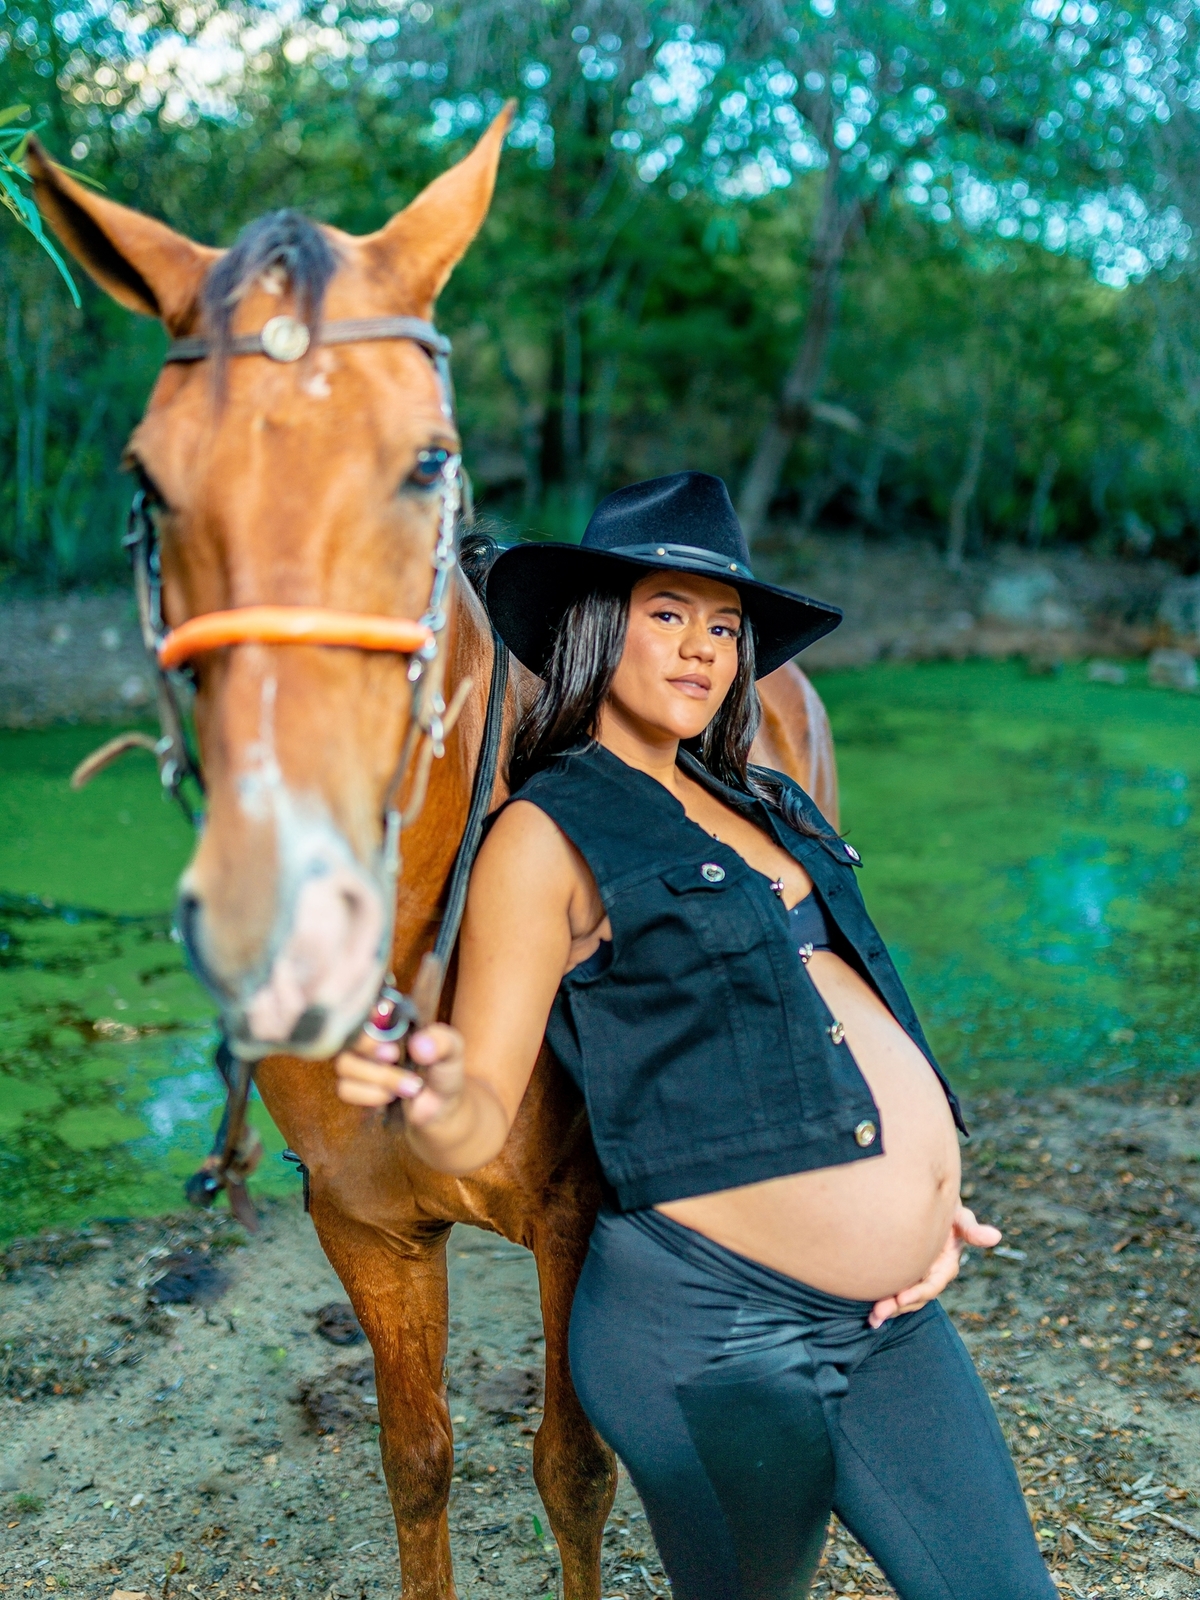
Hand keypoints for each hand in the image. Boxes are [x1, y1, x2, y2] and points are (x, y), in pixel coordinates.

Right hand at [333, 1023, 465, 1129]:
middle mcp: (369, 1037)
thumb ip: (442, 1041)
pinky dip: (369, 1095)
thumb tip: (418, 1045)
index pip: (364, 1005)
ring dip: (378, 1077)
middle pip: (348, 1033)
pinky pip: (345, 1088)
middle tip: (394, 1056)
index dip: (367, 1012)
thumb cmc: (443, 1070)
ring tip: (408, 1086)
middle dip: (368, 1046)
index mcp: (389, 1019)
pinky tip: (390, 1096)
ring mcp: (358, 1062)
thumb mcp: (452, 1050)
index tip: (383, 1021)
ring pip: (345, 1064)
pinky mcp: (354, 1087)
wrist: (441, 1107)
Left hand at [868, 1205, 1001, 1329]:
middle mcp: (931, 1275)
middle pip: (915, 1296)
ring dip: (889, 1310)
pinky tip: (869, 1313)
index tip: (901, 1298)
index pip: (933, 1284)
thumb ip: (972, 1228)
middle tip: (878, 1312)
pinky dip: (882, 1299)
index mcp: (946, 1266)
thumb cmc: (946, 1208)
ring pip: (903, 1298)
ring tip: (872, 1319)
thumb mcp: (960, 1216)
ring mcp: (916, 1275)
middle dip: (898, 1306)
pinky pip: (893, 1289)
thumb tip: (996, 1236)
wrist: (924, 1202)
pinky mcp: (903, 1273)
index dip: (918, 1292)